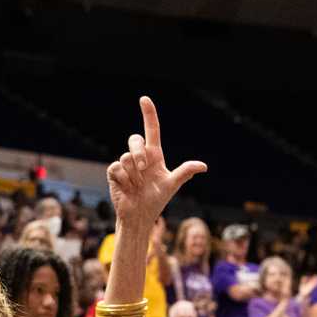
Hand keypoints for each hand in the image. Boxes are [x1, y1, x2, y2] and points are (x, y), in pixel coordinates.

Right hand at [106, 96, 206, 228]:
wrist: (140, 216)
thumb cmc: (156, 200)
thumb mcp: (172, 185)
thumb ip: (185, 172)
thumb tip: (203, 166)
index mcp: (154, 155)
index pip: (151, 129)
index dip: (148, 114)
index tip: (144, 99)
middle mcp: (139, 157)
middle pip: (135, 139)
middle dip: (139, 152)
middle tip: (144, 169)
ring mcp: (125, 164)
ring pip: (126, 156)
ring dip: (134, 174)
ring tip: (137, 186)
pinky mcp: (114, 173)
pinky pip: (117, 167)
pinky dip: (125, 179)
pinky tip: (127, 187)